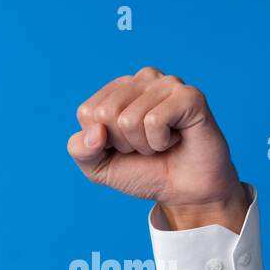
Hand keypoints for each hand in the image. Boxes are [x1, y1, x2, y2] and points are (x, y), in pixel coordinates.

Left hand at [67, 68, 247, 231]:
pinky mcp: (190, 96)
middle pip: (105, 113)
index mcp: (118, 89)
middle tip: (144, 146)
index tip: (124, 146)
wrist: (183, 191)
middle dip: (121, 143)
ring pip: (128, 119)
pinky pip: (154, 121)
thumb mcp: (98, 166)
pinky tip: (175, 139)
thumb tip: (96, 132)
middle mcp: (144, 78)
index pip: (87, 112)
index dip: (101, 141)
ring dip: (143, 145)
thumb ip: (80, 150)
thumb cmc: (143, 171)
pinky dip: (160, 142)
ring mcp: (168, 84)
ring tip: (161, 143)